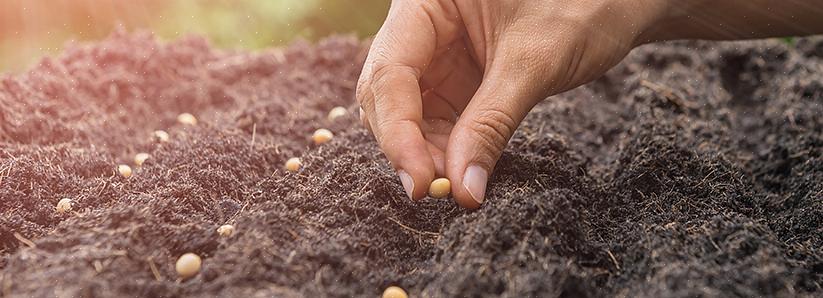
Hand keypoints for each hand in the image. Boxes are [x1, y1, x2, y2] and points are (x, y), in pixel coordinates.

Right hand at [356, 0, 662, 207]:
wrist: (618, 3)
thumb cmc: (582, 5)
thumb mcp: (534, 63)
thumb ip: (492, 123)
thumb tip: (463, 189)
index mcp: (425, 2)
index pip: (390, 72)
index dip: (399, 132)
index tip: (420, 183)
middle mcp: (422, 27)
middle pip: (388, 96)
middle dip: (409, 146)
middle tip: (437, 190)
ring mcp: (437, 56)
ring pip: (409, 116)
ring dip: (427, 155)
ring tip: (458, 186)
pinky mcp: (456, 81)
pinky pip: (438, 123)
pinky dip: (449, 152)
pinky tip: (465, 173)